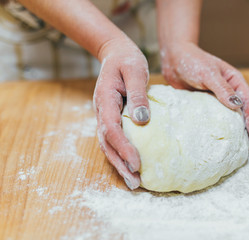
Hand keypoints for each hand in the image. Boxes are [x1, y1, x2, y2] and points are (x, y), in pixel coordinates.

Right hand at [93, 37, 149, 189]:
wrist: (115, 52)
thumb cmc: (127, 59)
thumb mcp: (135, 71)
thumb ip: (138, 95)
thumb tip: (143, 121)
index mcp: (106, 99)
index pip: (112, 129)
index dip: (123, 148)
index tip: (137, 163)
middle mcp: (102, 111)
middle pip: (106, 143)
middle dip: (120, 164)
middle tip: (135, 183)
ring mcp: (105, 115)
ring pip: (108, 145)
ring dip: (119, 164)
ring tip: (134, 182)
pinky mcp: (112, 117)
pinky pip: (113, 139)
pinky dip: (121, 154)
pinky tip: (132, 164)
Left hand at [161, 42, 248, 151]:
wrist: (173, 59)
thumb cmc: (192, 61)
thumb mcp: (208, 73)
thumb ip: (222, 88)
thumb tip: (237, 105)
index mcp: (235, 82)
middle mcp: (229, 92)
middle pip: (244, 113)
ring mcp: (217, 100)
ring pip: (231, 119)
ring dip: (238, 134)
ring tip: (245, 151)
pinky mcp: (205, 106)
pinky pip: (214, 120)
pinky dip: (220, 131)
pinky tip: (221, 142)